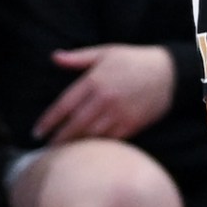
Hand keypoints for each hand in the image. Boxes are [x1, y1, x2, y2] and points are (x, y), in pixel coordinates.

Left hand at [33, 43, 179, 143]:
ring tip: (64, 153)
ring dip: (76, 146)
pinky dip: (97, 146)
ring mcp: (119, 114)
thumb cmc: (134, 61)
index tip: (37, 133)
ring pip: (91, 136)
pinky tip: (88, 151)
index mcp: (94, 81)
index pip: (64, 105)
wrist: (170, 73)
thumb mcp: (105, 52)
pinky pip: (110, 140)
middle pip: (74, 125)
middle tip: (47, 150)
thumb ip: (78, 58)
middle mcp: (104, 99)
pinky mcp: (132, 124)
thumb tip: (54, 57)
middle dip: (59, 139)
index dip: (48, 121)